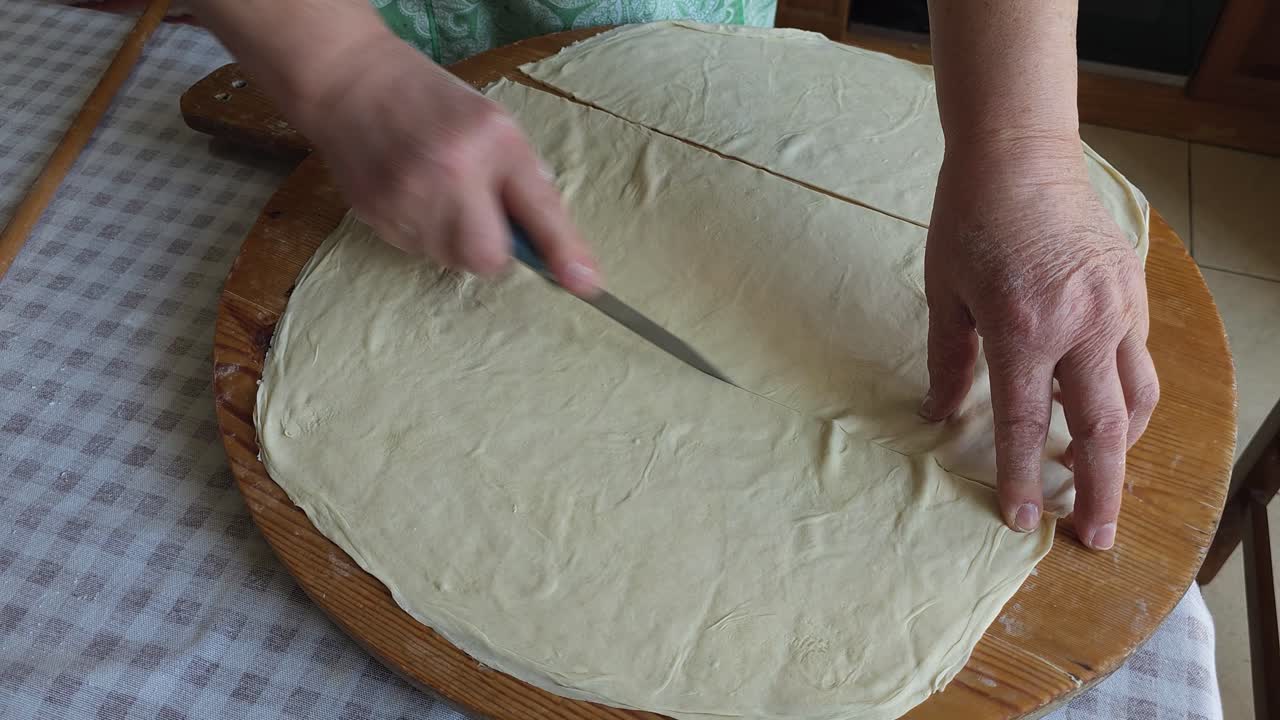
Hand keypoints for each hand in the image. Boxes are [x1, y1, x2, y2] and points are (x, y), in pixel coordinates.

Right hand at [291, 31, 597, 294]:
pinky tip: (413, 194)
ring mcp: (407, 200)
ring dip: (456, 240)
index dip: (562, 253)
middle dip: (493, 250)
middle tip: (481, 214)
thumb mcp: (496, 127)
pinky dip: (424, 233)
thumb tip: (558, 250)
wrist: (351, 83)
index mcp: (490, 144)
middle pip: (488, 259)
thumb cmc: (434, 103)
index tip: (587, 285)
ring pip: (452, 260)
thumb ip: (527, 184)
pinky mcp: (377, 217)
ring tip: (439, 192)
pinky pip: (418, 251)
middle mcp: (449, 175)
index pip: (537, 210)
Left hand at [920, 139, 1158, 549]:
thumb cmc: (970, 218)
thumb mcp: (945, 292)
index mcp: (1024, 327)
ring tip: (1096, 477)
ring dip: (1120, 448)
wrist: (1019, 152)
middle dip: (1099, 491)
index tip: (1020, 521)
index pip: (1026, 425)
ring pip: (1136, 400)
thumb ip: (950, 361)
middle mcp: (1082, 324)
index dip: (1021, 479)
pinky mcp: (1132, 291)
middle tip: (1093, 535)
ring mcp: (1116, 307)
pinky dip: (1125, 397)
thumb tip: (942, 415)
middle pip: (1103, 430)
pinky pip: (1138, 361)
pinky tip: (1102, 410)